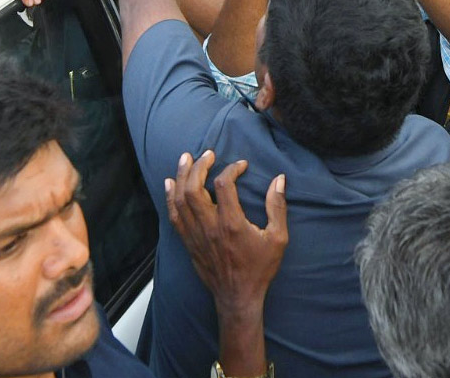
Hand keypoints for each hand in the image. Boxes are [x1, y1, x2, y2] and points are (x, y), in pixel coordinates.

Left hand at [165, 150, 287, 311]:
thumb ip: (277, 207)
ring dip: (181, 176)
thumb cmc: (259, 268)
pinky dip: (170, 197)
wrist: (238, 297)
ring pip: (181, 199)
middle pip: (194, 188)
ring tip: (185, 159)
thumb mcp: (277, 238)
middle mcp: (209, 226)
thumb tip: (279, 180)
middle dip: (198, 166)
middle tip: (207, 153)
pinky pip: (174, 216)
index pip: (223, 184)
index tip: (241, 165)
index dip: (231, 169)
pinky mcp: (188, 242)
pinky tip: (170, 183)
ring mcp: (196, 235)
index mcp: (231, 223)